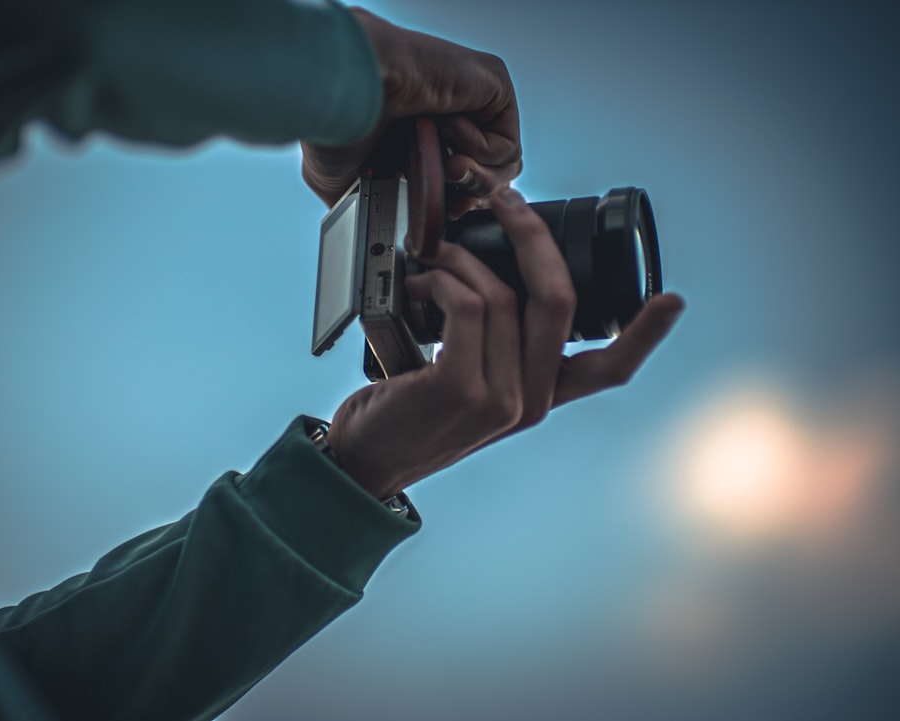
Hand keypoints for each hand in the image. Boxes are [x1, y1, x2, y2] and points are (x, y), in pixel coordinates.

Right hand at [302, 8, 521, 217]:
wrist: (351, 92)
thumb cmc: (340, 123)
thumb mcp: (347, 180)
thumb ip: (373, 201)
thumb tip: (373, 230)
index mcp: (424, 133)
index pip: (465, 178)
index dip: (461, 203)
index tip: (449, 213)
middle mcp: (453, 113)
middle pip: (493, 175)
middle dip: (473, 196)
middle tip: (451, 196)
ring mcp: (476, 99)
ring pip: (505, 165)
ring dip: (476, 178)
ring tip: (447, 166)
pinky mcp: (495, 87)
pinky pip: (506, 144)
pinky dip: (478, 151)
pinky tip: (447, 128)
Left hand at [326, 190, 685, 500]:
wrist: (362, 462)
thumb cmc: (410, 414)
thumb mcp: (467, 387)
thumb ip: (495, 350)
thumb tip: (494, 273)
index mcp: (540, 398)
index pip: (609, 369)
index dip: (645, 333)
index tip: (671, 300)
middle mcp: (530, 403)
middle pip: (559, 301)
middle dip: (533, 236)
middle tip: (507, 199)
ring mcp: (499, 399)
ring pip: (503, 295)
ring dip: (463, 257)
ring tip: (433, 253)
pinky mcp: (461, 387)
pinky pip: (467, 305)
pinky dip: (443, 278)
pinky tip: (421, 280)